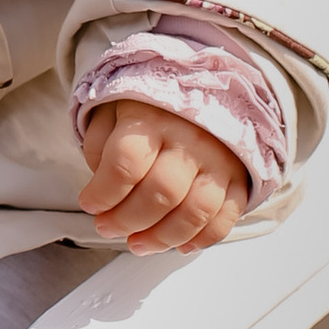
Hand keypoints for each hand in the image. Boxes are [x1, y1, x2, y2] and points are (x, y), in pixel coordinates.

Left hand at [77, 96, 249, 251]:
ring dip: (162, 237)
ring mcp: (219, 161)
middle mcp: (190, 140)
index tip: (89, 204)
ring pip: (195, 212)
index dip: (103, 193)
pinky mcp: (239, 177)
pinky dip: (202, 238)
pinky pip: (226, 216)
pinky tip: (178, 245)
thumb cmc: (152, 102)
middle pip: (160, 194)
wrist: (204, 83)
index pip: (126, 164)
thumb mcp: (113, 107)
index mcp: (152, 118)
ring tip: (137, 244)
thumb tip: (101, 183)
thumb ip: (100, 143)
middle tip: (106, 228)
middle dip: (127, 221)